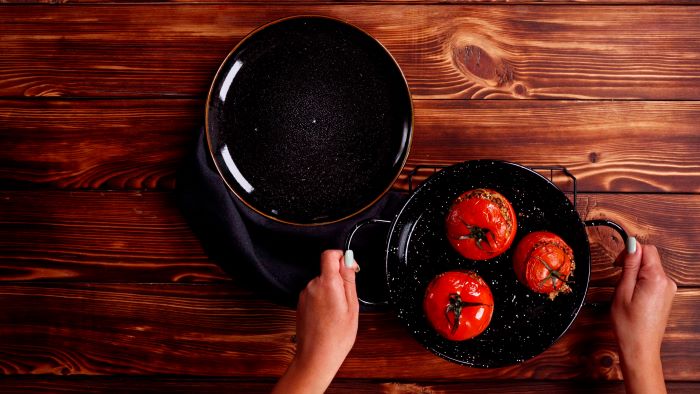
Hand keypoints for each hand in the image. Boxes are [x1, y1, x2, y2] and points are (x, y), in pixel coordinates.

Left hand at [272, 250, 358, 393]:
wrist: (316, 357)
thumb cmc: (337, 336)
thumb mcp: (352, 306)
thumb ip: (349, 280)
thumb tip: (348, 260)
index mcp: (327, 283)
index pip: (330, 254)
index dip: (342, 257)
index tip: (351, 269)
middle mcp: (312, 285)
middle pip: (327, 270)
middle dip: (339, 280)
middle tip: (347, 302)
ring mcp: (304, 295)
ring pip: (322, 283)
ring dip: (331, 292)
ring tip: (337, 314)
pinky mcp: (300, 303)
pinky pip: (315, 294)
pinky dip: (323, 300)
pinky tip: (328, 318)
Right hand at [611, 240, 675, 393]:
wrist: (640, 348)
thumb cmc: (629, 324)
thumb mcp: (622, 291)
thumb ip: (629, 265)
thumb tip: (632, 245)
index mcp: (656, 279)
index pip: (647, 249)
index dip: (629, 251)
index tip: (617, 263)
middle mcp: (667, 282)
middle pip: (650, 258)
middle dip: (632, 262)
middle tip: (619, 279)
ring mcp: (668, 290)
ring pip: (650, 269)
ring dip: (636, 273)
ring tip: (625, 291)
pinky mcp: (666, 296)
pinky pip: (653, 280)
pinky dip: (641, 282)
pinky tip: (633, 296)